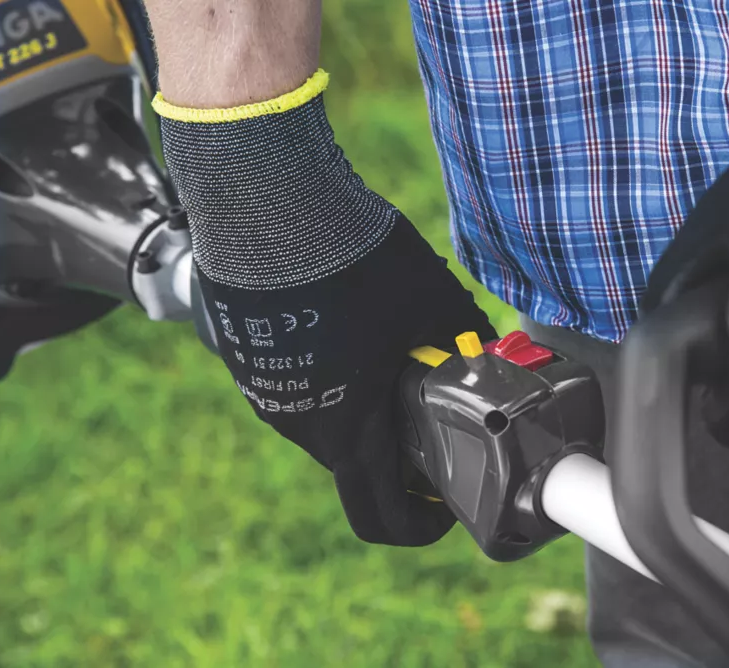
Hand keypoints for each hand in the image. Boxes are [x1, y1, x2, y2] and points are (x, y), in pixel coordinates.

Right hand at [155, 74, 495, 545]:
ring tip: (386, 354)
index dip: (419, 525)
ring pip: (323, 425)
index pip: (380, 516)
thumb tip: (485, 354)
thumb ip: (467, 342)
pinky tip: (344, 326)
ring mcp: (264, 390)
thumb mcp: (435, 303)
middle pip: (356, 468)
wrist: (267, 203)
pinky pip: (294, 387)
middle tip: (429, 407)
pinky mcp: (243, 356)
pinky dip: (325, 379)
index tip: (443, 502)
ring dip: (359, 411)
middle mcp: (298, 424)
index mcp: (347, 429)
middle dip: (397, 453)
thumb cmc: (356, 259)